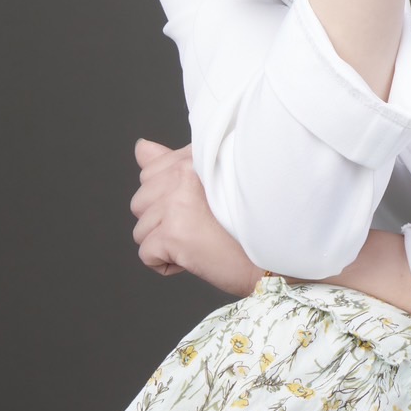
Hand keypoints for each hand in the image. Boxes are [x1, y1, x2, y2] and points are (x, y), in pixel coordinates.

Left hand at [130, 139, 264, 297]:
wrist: (271, 256)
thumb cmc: (245, 222)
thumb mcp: (209, 181)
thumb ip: (170, 163)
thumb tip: (140, 147)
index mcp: (193, 157)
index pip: (148, 173)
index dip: (166, 198)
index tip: (196, 206)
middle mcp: (183, 173)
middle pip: (140, 202)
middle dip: (161, 221)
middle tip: (200, 224)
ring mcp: (176, 202)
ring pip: (141, 230)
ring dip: (164, 243)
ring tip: (199, 239)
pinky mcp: (173, 232)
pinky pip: (146, 254)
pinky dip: (166, 264)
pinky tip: (193, 256)